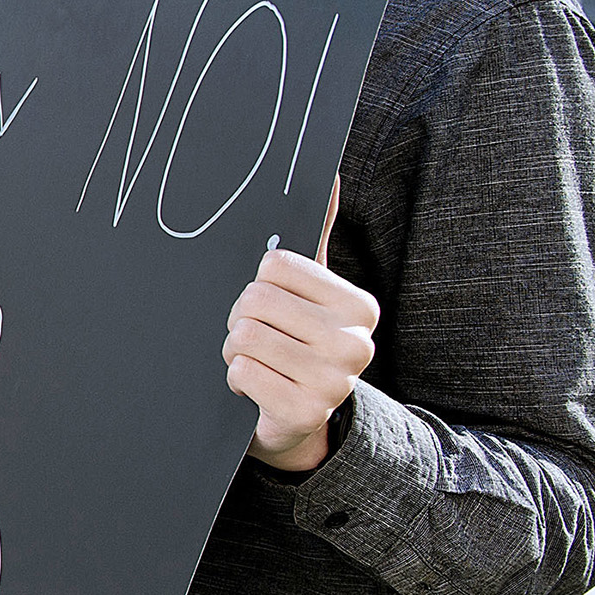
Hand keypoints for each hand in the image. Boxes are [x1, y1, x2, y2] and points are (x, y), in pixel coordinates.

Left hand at [221, 179, 375, 471]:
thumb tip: (327, 175)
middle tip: (259, 342)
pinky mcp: (306, 412)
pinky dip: (236, 381)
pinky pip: (242, 372)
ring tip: (259, 365)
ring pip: (244, 337)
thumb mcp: (308, 293)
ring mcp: (335, 381)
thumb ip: (317, 234)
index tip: (274, 311)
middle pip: (255, 300)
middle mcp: (357, 343)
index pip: (274, 266)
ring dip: (236, 353)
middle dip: (241, 321)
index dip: (258, 287)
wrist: (296, 419)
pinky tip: (258, 390)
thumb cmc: (296, 344)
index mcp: (359, 306)